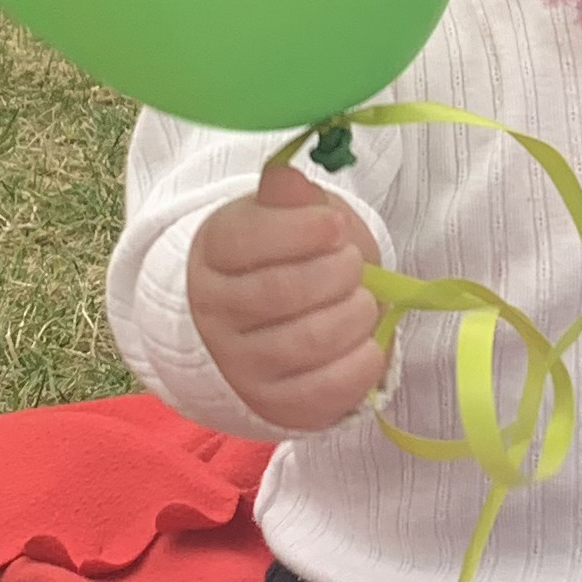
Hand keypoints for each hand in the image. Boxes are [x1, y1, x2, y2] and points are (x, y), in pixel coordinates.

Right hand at [187, 158, 385, 430]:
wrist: (264, 327)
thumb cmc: (283, 259)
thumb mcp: (281, 217)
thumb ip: (286, 197)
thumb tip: (286, 176)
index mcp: (214, 254)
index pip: (248, 240)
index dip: (302, 230)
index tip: (334, 225)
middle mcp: (215, 313)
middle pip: (284, 290)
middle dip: (338, 271)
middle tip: (354, 264)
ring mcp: (241, 365)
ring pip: (309, 340)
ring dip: (355, 315)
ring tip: (363, 302)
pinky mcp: (274, 404)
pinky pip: (325, 390)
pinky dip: (361, 362)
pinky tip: (367, 343)